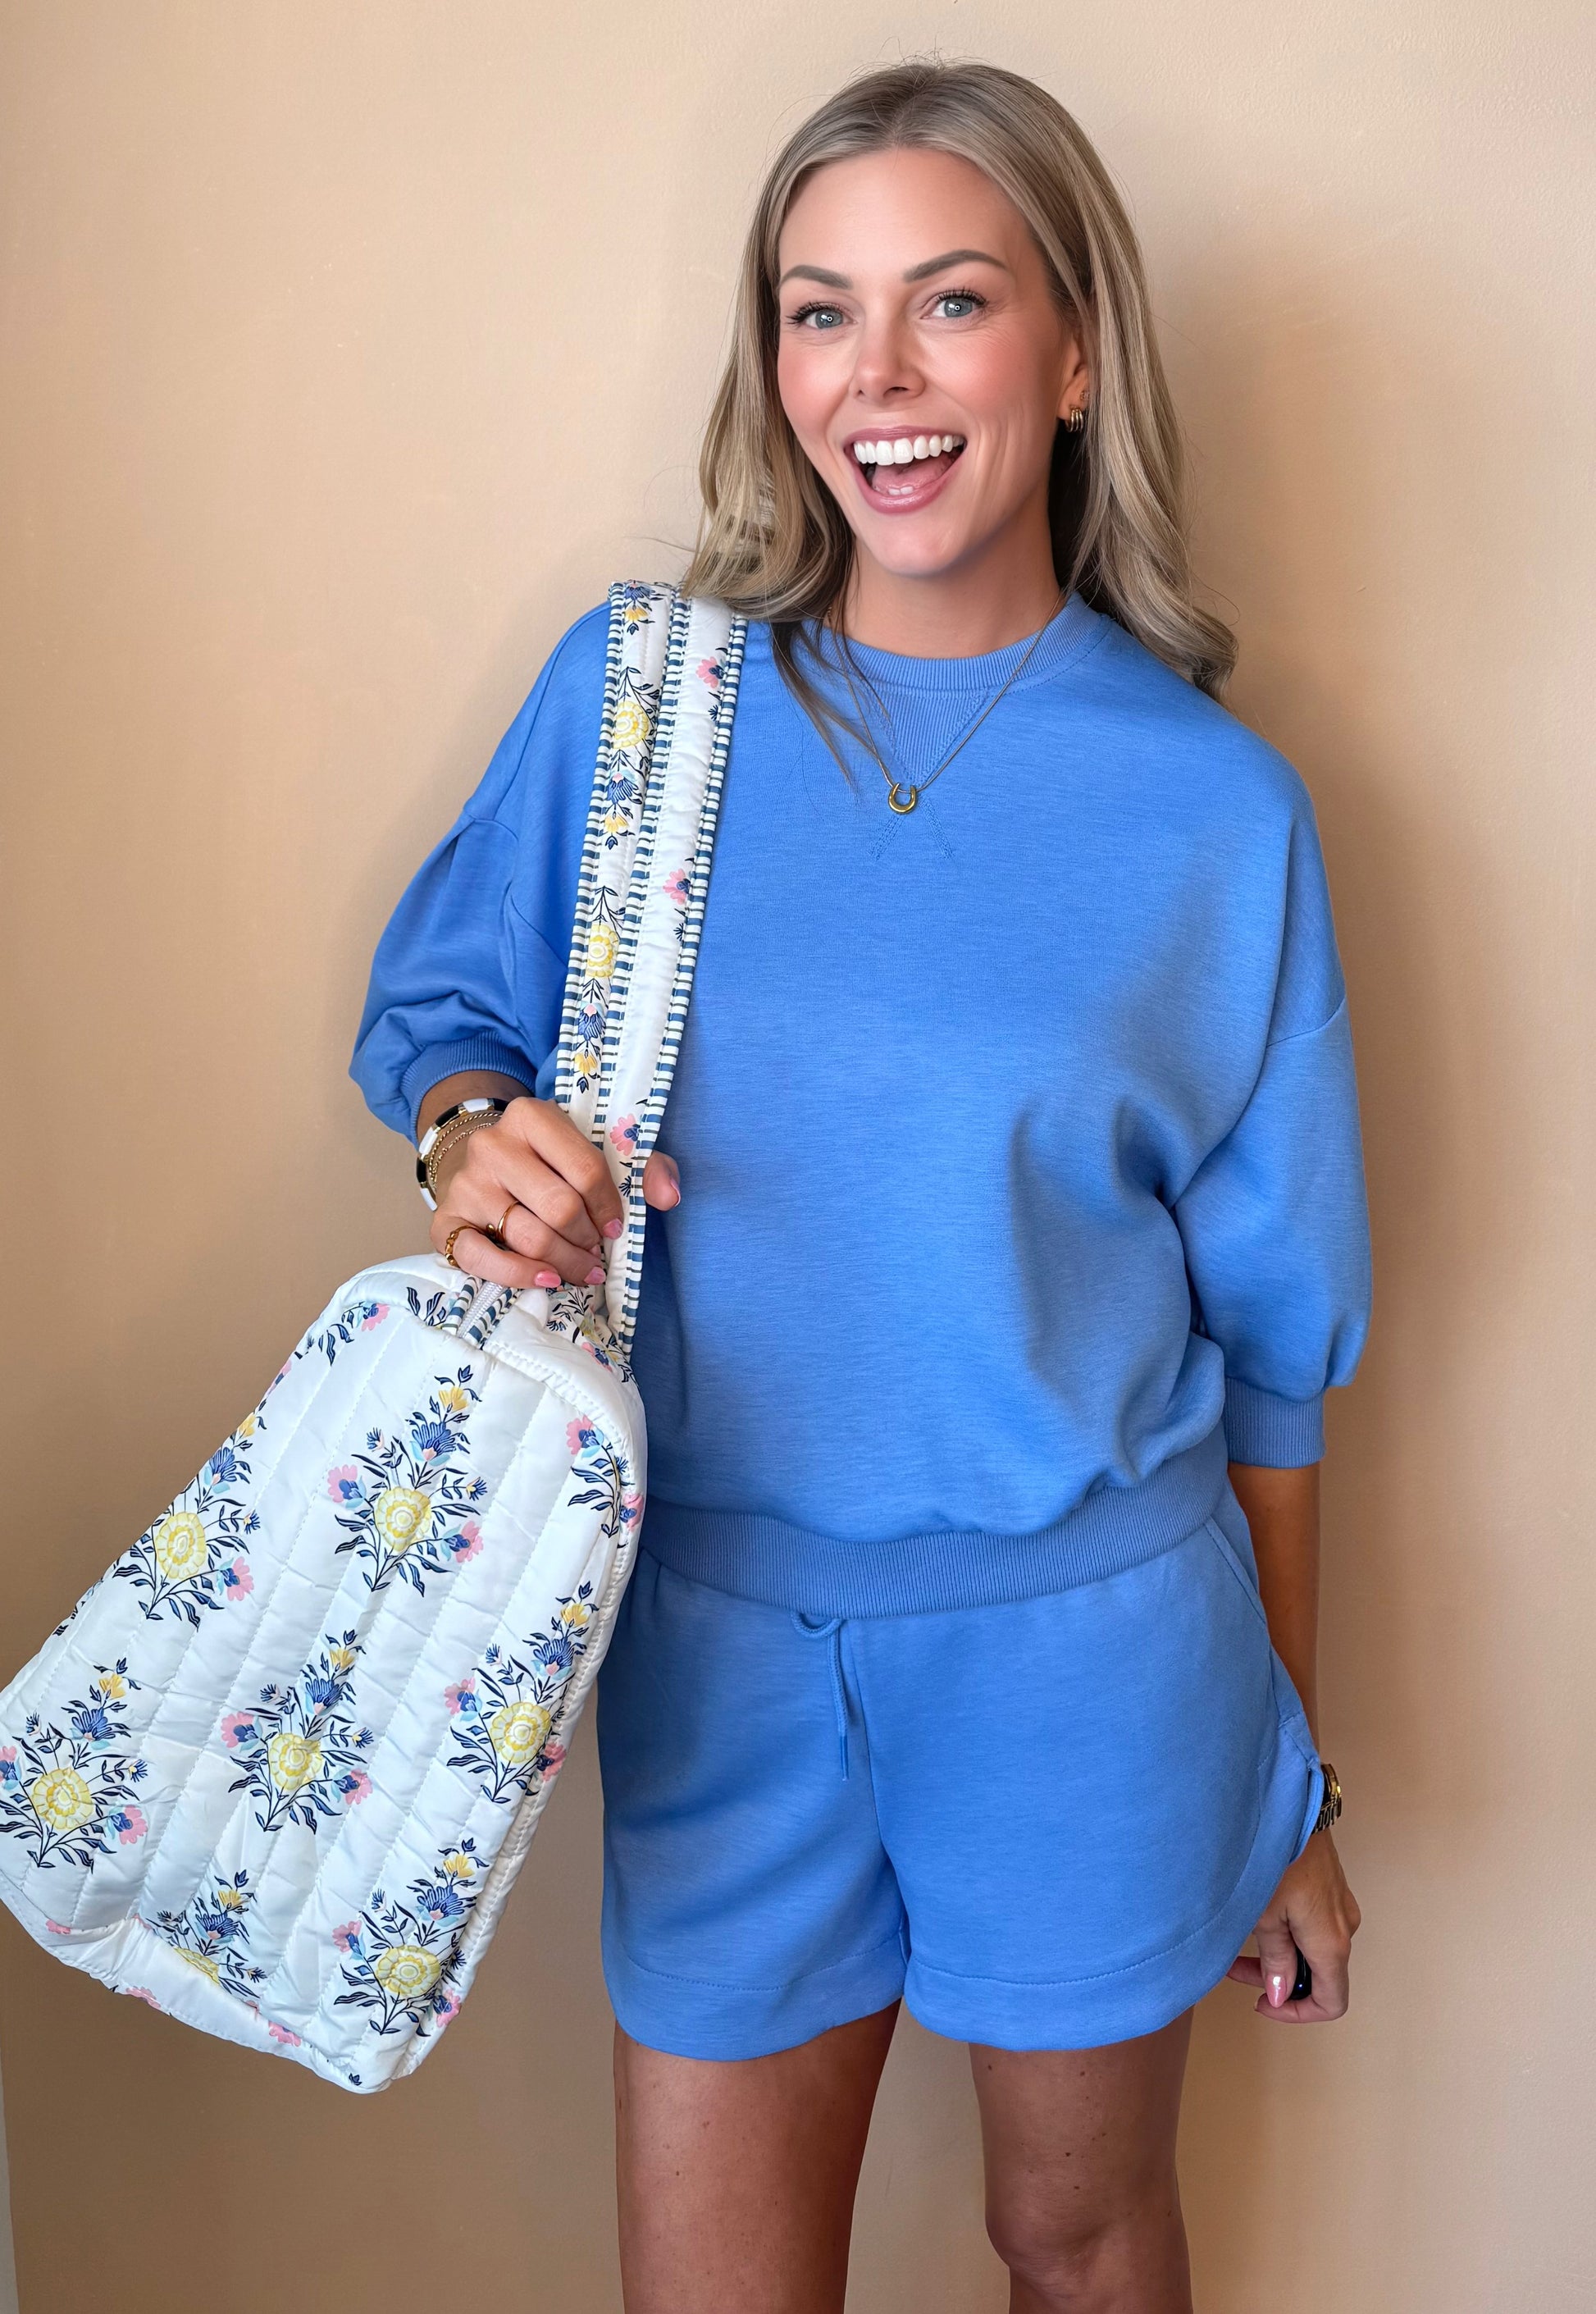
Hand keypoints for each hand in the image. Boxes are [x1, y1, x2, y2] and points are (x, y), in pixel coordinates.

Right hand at [429, 1095, 680, 1289]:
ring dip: (565, 1262)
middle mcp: (492, 1145)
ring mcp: (466, 1184)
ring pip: (529, 1237)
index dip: (610, 1207)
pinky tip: (547, 1278)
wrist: (481, 1165)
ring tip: (581, 1268)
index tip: (615, 1228)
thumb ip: (642, 1166)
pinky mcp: (446, 1221)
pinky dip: (520, 1276)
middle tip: (595, 1252)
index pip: (586, 1169)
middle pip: (559, 1208)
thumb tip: (668, 1197)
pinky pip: (482, 1258)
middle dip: (587, 1240)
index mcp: (531, 1116)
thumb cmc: (547, 1162)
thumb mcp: (595, 1149)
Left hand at [1227, 1830, 1360, 2021]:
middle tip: (1237, 1968)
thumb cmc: (1278, 1857)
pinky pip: (1316, 1927)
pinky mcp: (1331, 1888)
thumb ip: (1275, 1960)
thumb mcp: (1265, 1916)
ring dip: (1281, 1956)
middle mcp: (1345, 1928)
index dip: (1297, 2013)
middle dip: (1279, 1981)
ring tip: (1240, 1944)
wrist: (1294, 1806)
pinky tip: (1261, 1919)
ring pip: (1314, 1950)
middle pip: (1319, 1977)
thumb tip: (1281, 1993)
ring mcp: (1341, 1906)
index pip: (1331, 2002)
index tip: (1264, 2002)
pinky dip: (1289, 1934)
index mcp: (1331, 1943)